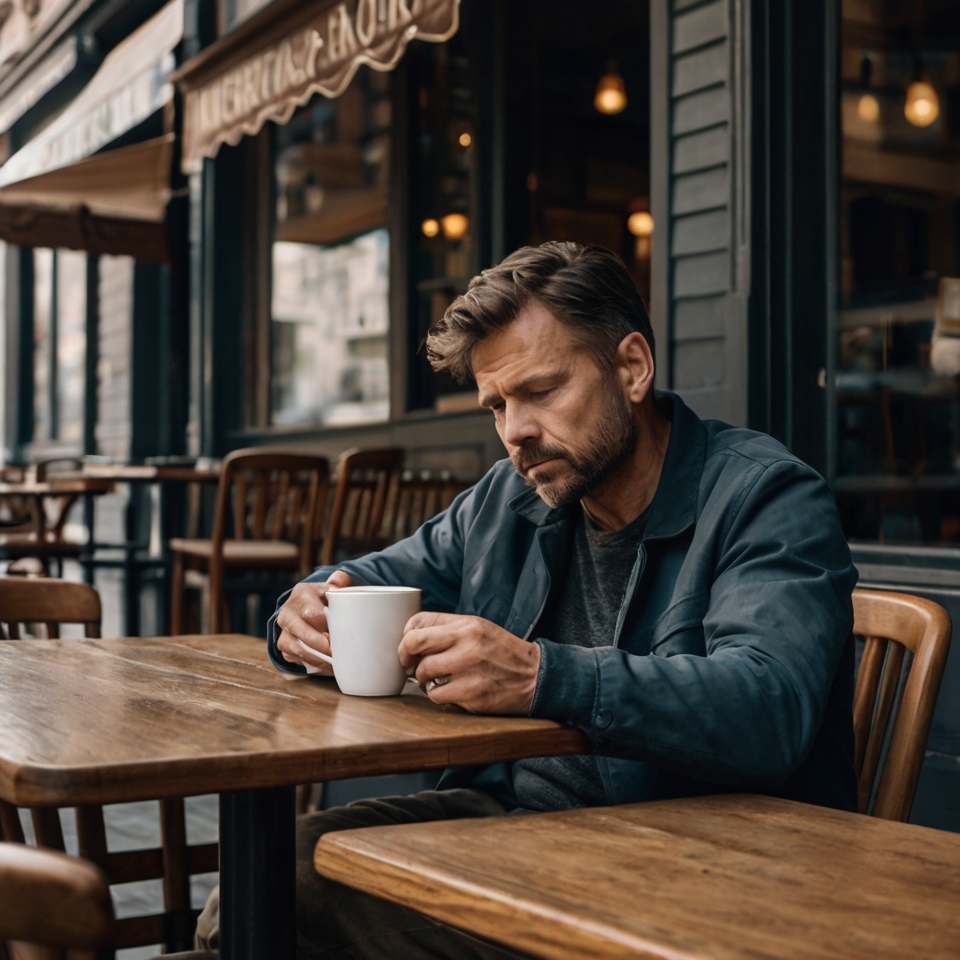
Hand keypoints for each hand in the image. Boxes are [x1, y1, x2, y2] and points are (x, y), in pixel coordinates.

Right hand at [276, 571, 352, 672]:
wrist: (302, 607)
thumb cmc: (321, 599)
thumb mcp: (329, 588)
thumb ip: (338, 582)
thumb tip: (340, 579)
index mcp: (301, 595)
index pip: (313, 614)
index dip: (326, 627)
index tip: (341, 636)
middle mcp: (288, 612)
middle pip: (303, 632)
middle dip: (320, 645)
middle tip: (336, 653)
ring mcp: (283, 630)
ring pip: (297, 648)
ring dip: (316, 658)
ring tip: (334, 664)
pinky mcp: (283, 645)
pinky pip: (295, 658)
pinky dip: (311, 663)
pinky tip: (327, 667)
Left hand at [398, 613, 540, 714]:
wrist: (535, 676)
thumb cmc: (503, 653)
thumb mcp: (479, 629)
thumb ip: (449, 629)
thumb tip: (412, 637)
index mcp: (468, 624)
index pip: (419, 622)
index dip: (406, 636)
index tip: (409, 647)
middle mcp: (467, 642)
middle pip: (413, 643)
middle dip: (405, 657)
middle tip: (409, 665)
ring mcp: (469, 668)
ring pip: (423, 672)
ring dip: (424, 679)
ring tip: (437, 679)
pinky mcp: (472, 693)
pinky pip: (436, 695)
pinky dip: (439, 695)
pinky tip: (452, 691)